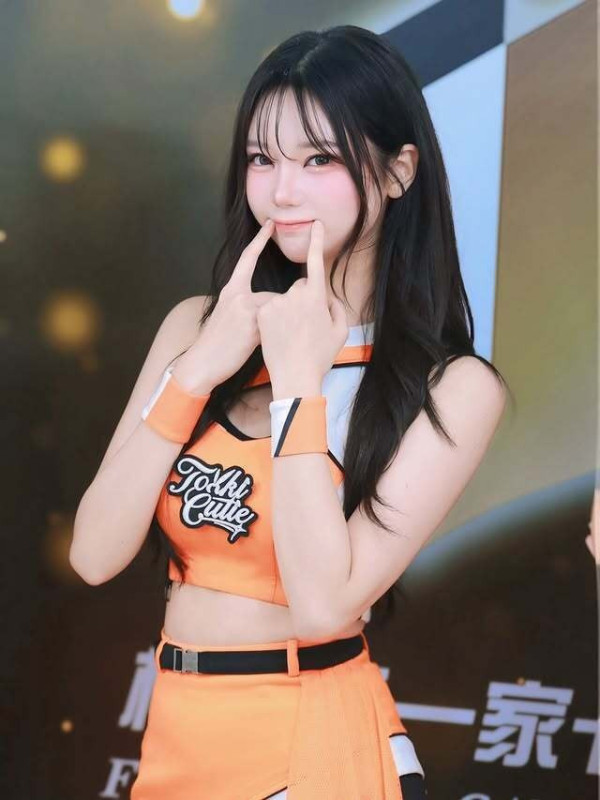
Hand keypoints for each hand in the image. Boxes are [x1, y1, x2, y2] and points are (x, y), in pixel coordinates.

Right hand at [177, 219, 279, 388]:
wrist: (203, 363)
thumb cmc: (217, 344)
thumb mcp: (227, 316)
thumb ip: (246, 306)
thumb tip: (267, 306)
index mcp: (230, 290)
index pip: (247, 258)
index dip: (260, 240)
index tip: (271, 224)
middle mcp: (237, 294)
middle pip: (275, 295)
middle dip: (281, 314)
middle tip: (274, 335)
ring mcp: (245, 308)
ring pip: (278, 310)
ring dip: (279, 327)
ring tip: (267, 344)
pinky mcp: (253, 323)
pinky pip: (276, 323)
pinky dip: (278, 334)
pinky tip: (270, 346)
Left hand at [256, 220, 347, 393]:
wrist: (294, 377)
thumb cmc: (320, 357)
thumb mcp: (340, 332)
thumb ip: (336, 308)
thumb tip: (328, 297)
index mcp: (316, 297)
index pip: (316, 263)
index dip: (316, 242)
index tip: (316, 224)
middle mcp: (295, 295)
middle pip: (300, 288)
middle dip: (304, 301)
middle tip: (308, 328)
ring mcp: (276, 303)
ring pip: (284, 299)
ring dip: (288, 311)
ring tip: (293, 337)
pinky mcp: (261, 314)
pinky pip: (270, 309)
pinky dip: (274, 319)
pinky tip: (280, 336)